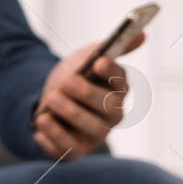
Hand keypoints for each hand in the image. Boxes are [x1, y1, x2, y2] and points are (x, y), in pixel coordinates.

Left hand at [29, 32, 145, 159]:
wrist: (47, 100)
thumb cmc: (73, 78)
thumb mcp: (86, 57)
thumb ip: (109, 47)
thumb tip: (142, 33)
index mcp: (115, 90)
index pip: (120, 82)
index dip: (110, 73)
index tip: (97, 62)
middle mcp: (110, 115)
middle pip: (108, 108)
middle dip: (87, 94)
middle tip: (66, 82)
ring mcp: (94, 134)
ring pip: (92, 129)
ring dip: (71, 114)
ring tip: (52, 99)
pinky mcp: (75, 149)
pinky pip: (68, 149)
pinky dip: (54, 136)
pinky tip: (40, 121)